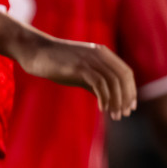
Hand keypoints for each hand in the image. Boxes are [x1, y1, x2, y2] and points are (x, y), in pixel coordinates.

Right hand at [14, 34, 136, 119]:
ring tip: (115, 115)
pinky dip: (104, 97)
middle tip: (124, 114)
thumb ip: (95, 83)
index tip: (130, 107)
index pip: (126, 72)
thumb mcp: (80, 73)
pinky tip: (103, 108)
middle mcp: (100, 54)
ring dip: (117, 100)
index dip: (131, 90)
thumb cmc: (57, 63)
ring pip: (113, 81)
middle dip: (127, 97)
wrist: (35, 51)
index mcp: (103, 54)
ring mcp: (90, 59)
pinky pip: (99, 83)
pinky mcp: (79, 66)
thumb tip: (109, 100)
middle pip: (123, 77)